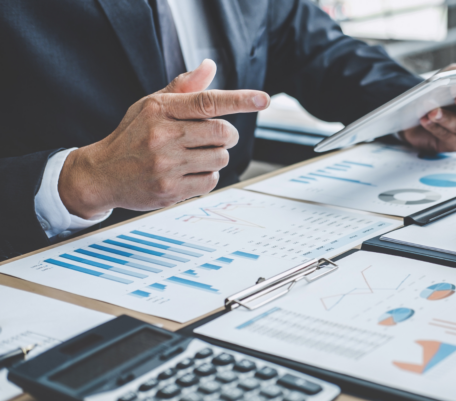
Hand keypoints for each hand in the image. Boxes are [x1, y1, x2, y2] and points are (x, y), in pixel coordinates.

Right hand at [58, 59, 269, 218]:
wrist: (101, 174)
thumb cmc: (132, 135)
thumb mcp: (151, 105)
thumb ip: (183, 88)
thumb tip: (210, 66)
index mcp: (160, 109)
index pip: (208, 101)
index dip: (240, 100)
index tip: (263, 99)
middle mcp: (162, 136)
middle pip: (223, 133)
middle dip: (226, 135)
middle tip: (215, 137)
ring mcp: (166, 165)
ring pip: (220, 158)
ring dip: (216, 157)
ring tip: (194, 156)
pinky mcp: (169, 190)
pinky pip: (211, 181)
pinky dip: (207, 176)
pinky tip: (189, 172)